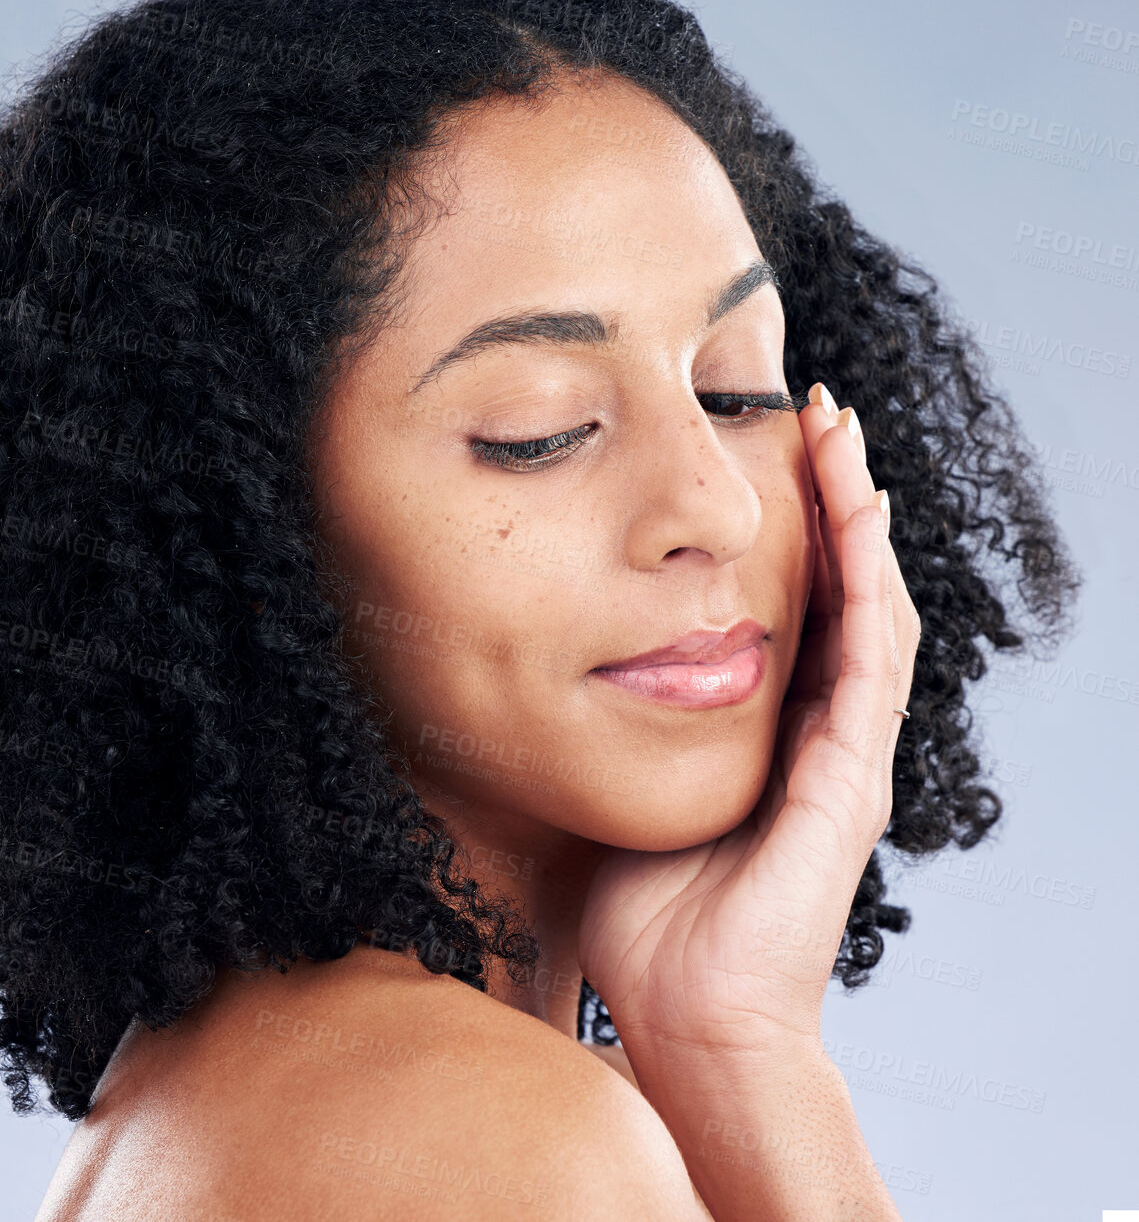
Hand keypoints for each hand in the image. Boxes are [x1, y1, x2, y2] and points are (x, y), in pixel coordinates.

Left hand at [578, 381, 920, 1068]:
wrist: (686, 1014)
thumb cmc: (648, 917)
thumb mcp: (627, 790)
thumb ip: (618, 728)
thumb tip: (557, 663)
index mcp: (772, 732)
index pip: (796, 606)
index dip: (789, 528)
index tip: (761, 447)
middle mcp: (820, 733)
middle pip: (840, 590)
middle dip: (830, 499)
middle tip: (810, 412)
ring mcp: (845, 755)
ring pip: (870, 609)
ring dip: (858, 520)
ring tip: (838, 436)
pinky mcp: (850, 780)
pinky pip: (869, 664)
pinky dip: (868, 586)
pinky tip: (858, 520)